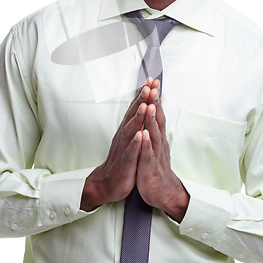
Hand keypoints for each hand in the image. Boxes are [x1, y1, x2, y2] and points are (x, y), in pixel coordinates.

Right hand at [80, 81, 151, 211]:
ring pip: (131, 130)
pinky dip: (135, 144)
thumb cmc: (123, 159)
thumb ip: (137, 121)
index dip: (144, 94)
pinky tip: (140, 136)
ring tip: (145, 106)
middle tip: (149, 86)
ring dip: (138, 117)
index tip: (152, 80)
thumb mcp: (131, 137)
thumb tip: (145, 103)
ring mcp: (124, 148)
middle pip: (133, 114)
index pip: (136, 108)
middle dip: (142, 100)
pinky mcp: (125, 163)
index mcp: (128, 129)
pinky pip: (130, 153)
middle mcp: (125, 135)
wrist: (109, 182)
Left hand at [136, 84, 189, 222]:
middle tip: (154, 86)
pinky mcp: (149, 168)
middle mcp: (158, 142)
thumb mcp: (154, 144)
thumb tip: (152, 110)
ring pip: (154, 134)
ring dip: (152, 119)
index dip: (154, 97)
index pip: (156, 113)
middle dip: (155, 102)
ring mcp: (155, 155)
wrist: (163, 192)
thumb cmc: (156, 167)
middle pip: (157, 119)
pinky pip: (147, 155)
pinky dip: (146, 145)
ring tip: (150, 105)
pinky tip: (144, 136)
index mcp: (157, 136)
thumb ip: (154, 127)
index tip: (153, 81)